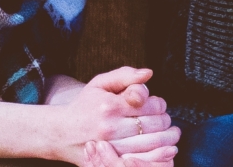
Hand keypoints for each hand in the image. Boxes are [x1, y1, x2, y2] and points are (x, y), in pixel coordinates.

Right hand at [47, 67, 179, 164]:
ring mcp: (111, 148)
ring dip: (168, 138)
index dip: (160, 103)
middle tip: (165, 120)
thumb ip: (125, 75)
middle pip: (155, 125)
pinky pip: (143, 160)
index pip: (151, 104)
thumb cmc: (85, 105)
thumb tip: (148, 73)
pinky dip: (158, 155)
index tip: (157, 104)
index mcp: (110, 106)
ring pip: (153, 144)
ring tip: (171, 134)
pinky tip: (164, 149)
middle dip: (166, 120)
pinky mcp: (110, 162)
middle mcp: (110, 128)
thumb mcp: (100, 83)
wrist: (61, 133)